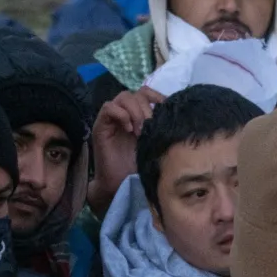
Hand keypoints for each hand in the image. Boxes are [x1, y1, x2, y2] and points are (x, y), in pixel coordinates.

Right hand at [91, 87, 165, 209]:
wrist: (120, 184)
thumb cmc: (139, 167)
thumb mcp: (155, 144)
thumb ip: (161, 128)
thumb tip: (176, 116)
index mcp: (139, 115)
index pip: (147, 92)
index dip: (157, 96)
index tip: (167, 109)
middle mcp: (126, 113)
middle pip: (137, 93)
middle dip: (147, 108)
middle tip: (151, 126)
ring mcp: (112, 118)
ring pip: (123, 96)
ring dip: (135, 111)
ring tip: (140, 131)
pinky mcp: (101, 125)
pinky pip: (108, 107)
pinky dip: (120, 115)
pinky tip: (129, 130)